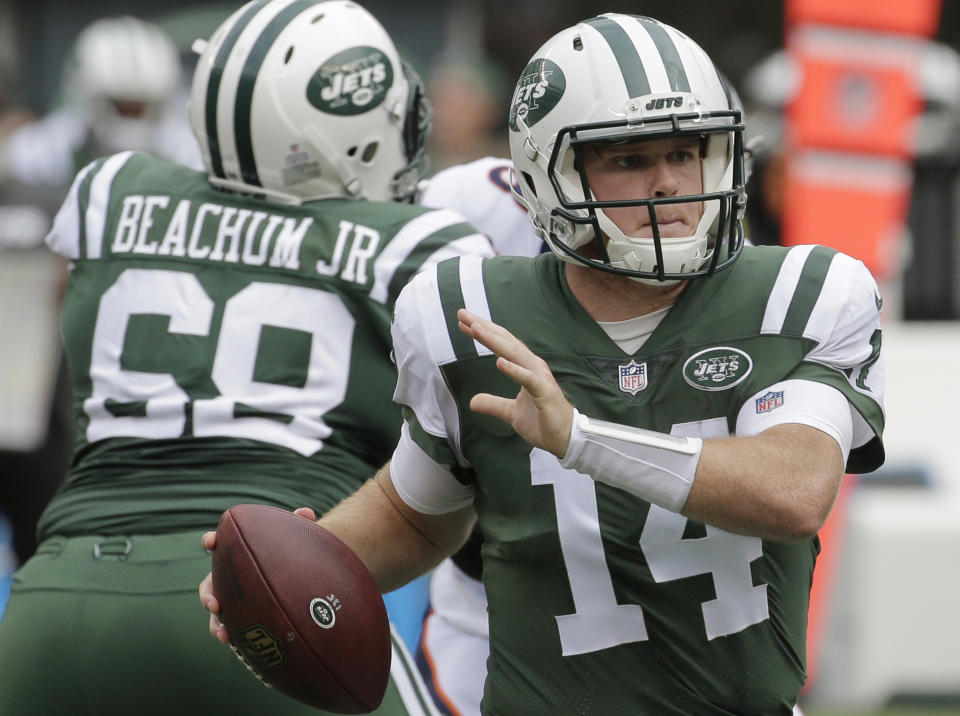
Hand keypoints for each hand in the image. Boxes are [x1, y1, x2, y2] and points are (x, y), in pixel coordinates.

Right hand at [199, 506, 317, 643]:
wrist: (295, 577)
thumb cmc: (289, 554)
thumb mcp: (293, 540)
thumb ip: (298, 525)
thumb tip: (307, 512)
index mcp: (238, 553)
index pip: (220, 544)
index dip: (212, 540)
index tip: (211, 541)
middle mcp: (229, 576)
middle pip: (209, 584)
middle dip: (208, 594)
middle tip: (214, 603)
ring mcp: (232, 597)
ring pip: (216, 611)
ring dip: (216, 622)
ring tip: (224, 633)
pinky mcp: (239, 616)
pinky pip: (228, 627)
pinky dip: (228, 634)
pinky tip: (234, 642)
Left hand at [457, 309, 572, 457]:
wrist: (565, 439)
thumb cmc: (543, 421)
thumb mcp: (511, 413)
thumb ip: (493, 404)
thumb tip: (472, 402)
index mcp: (526, 367)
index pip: (501, 345)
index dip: (483, 333)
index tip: (463, 322)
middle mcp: (533, 366)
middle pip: (505, 342)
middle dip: (484, 327)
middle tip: (462, 314)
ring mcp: (540, 378)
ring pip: (514, 354)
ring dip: (494, 340)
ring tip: (476, 328)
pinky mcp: (544, 393)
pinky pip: (528, 379)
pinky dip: (514, 370)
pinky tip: (499, 362)